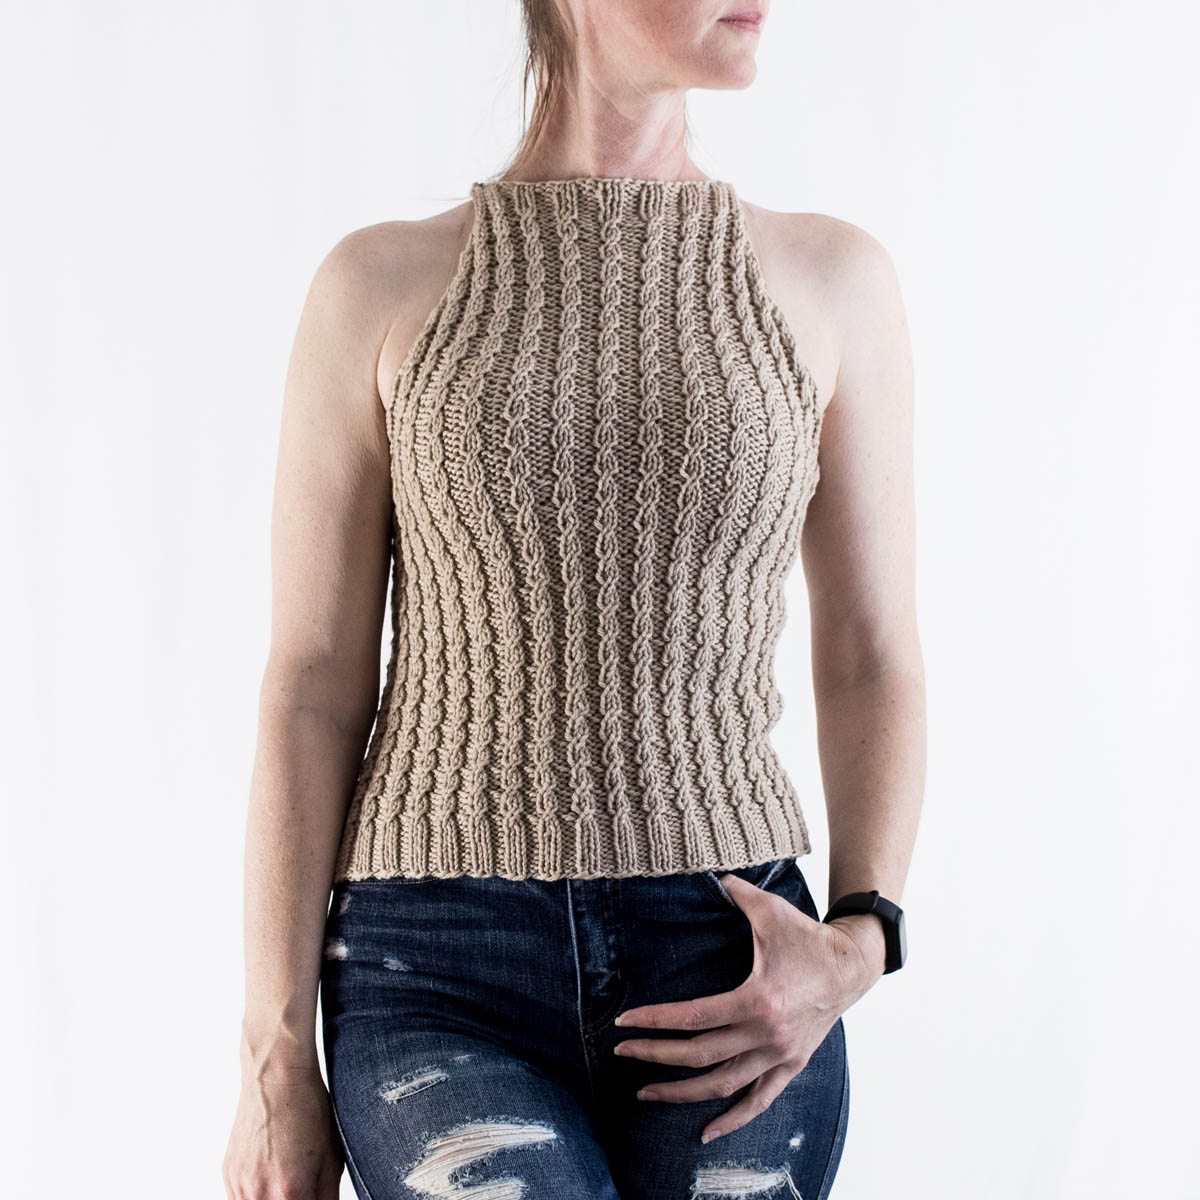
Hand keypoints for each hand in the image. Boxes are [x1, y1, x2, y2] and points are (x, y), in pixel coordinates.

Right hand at [222, 1059, 342, 1199]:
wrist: (277, 1076)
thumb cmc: (309, 1109)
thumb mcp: (332, 1157)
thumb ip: (328, 1197)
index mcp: (289, 1190)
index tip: (311, 1194)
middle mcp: (259, 1192)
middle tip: (302, 1189)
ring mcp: (239, 1184)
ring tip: (285, 1180)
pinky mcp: (228, 1174)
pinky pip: (240, 1199)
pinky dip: (256, 1197)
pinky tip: (271, 1177)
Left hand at [612, 871, 885, 1142]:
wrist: (852, 965)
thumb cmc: (808, 938)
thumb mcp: (771, 910)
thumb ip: (736, 892)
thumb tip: (710, 873)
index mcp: (757, 1000)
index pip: (694, 1017)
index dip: (656, 1021)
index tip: (625, 1024)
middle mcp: (766, 1035)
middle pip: (701, 1055)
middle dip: (656, 1056)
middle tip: (623, 1054)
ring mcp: (779, 1055)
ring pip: (723, 1085)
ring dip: (683, 1093)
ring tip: (645, 1093)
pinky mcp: (791, 1064)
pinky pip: (759, 1101)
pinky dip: (733, 1119)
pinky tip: (707, 1132)